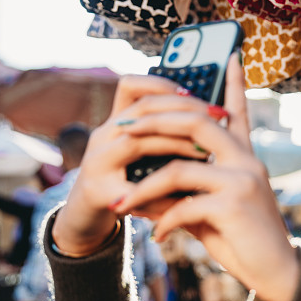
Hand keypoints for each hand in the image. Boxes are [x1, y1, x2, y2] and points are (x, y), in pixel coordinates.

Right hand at [51, 73, 213, 254]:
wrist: (85, 216)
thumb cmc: (125, 181)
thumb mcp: (141, 152)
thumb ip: (165, 135)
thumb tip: (212, 117)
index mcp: (116, 122)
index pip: (132, 87)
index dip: (163, 84)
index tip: (196, 89)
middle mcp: (103, 136)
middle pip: (140, 109)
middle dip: (182, 111)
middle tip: (215, 119)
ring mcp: (97, 163)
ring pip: (136, 142)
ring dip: (175, 145)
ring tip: (205, 153)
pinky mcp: (98, 192)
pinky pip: (135, 190)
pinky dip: (164, 195)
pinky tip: (186, 199)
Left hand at [110, 55, 299, 300]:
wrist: (276, 273)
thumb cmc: (244, 240)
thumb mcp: (214, 208)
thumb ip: (190, 189)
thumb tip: (149, 184)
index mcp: (245, 157)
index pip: (238, 111)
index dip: (235, 82)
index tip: (230, 53)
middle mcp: (247, 160)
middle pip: (195, 122)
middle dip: (152, 122)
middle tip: (120, 130)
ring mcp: (242, 179)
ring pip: (178, 167)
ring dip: (143, 188)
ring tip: (122, 205)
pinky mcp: (233, 204)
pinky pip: (182, 204)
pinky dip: (163, 221)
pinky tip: (158, 237)